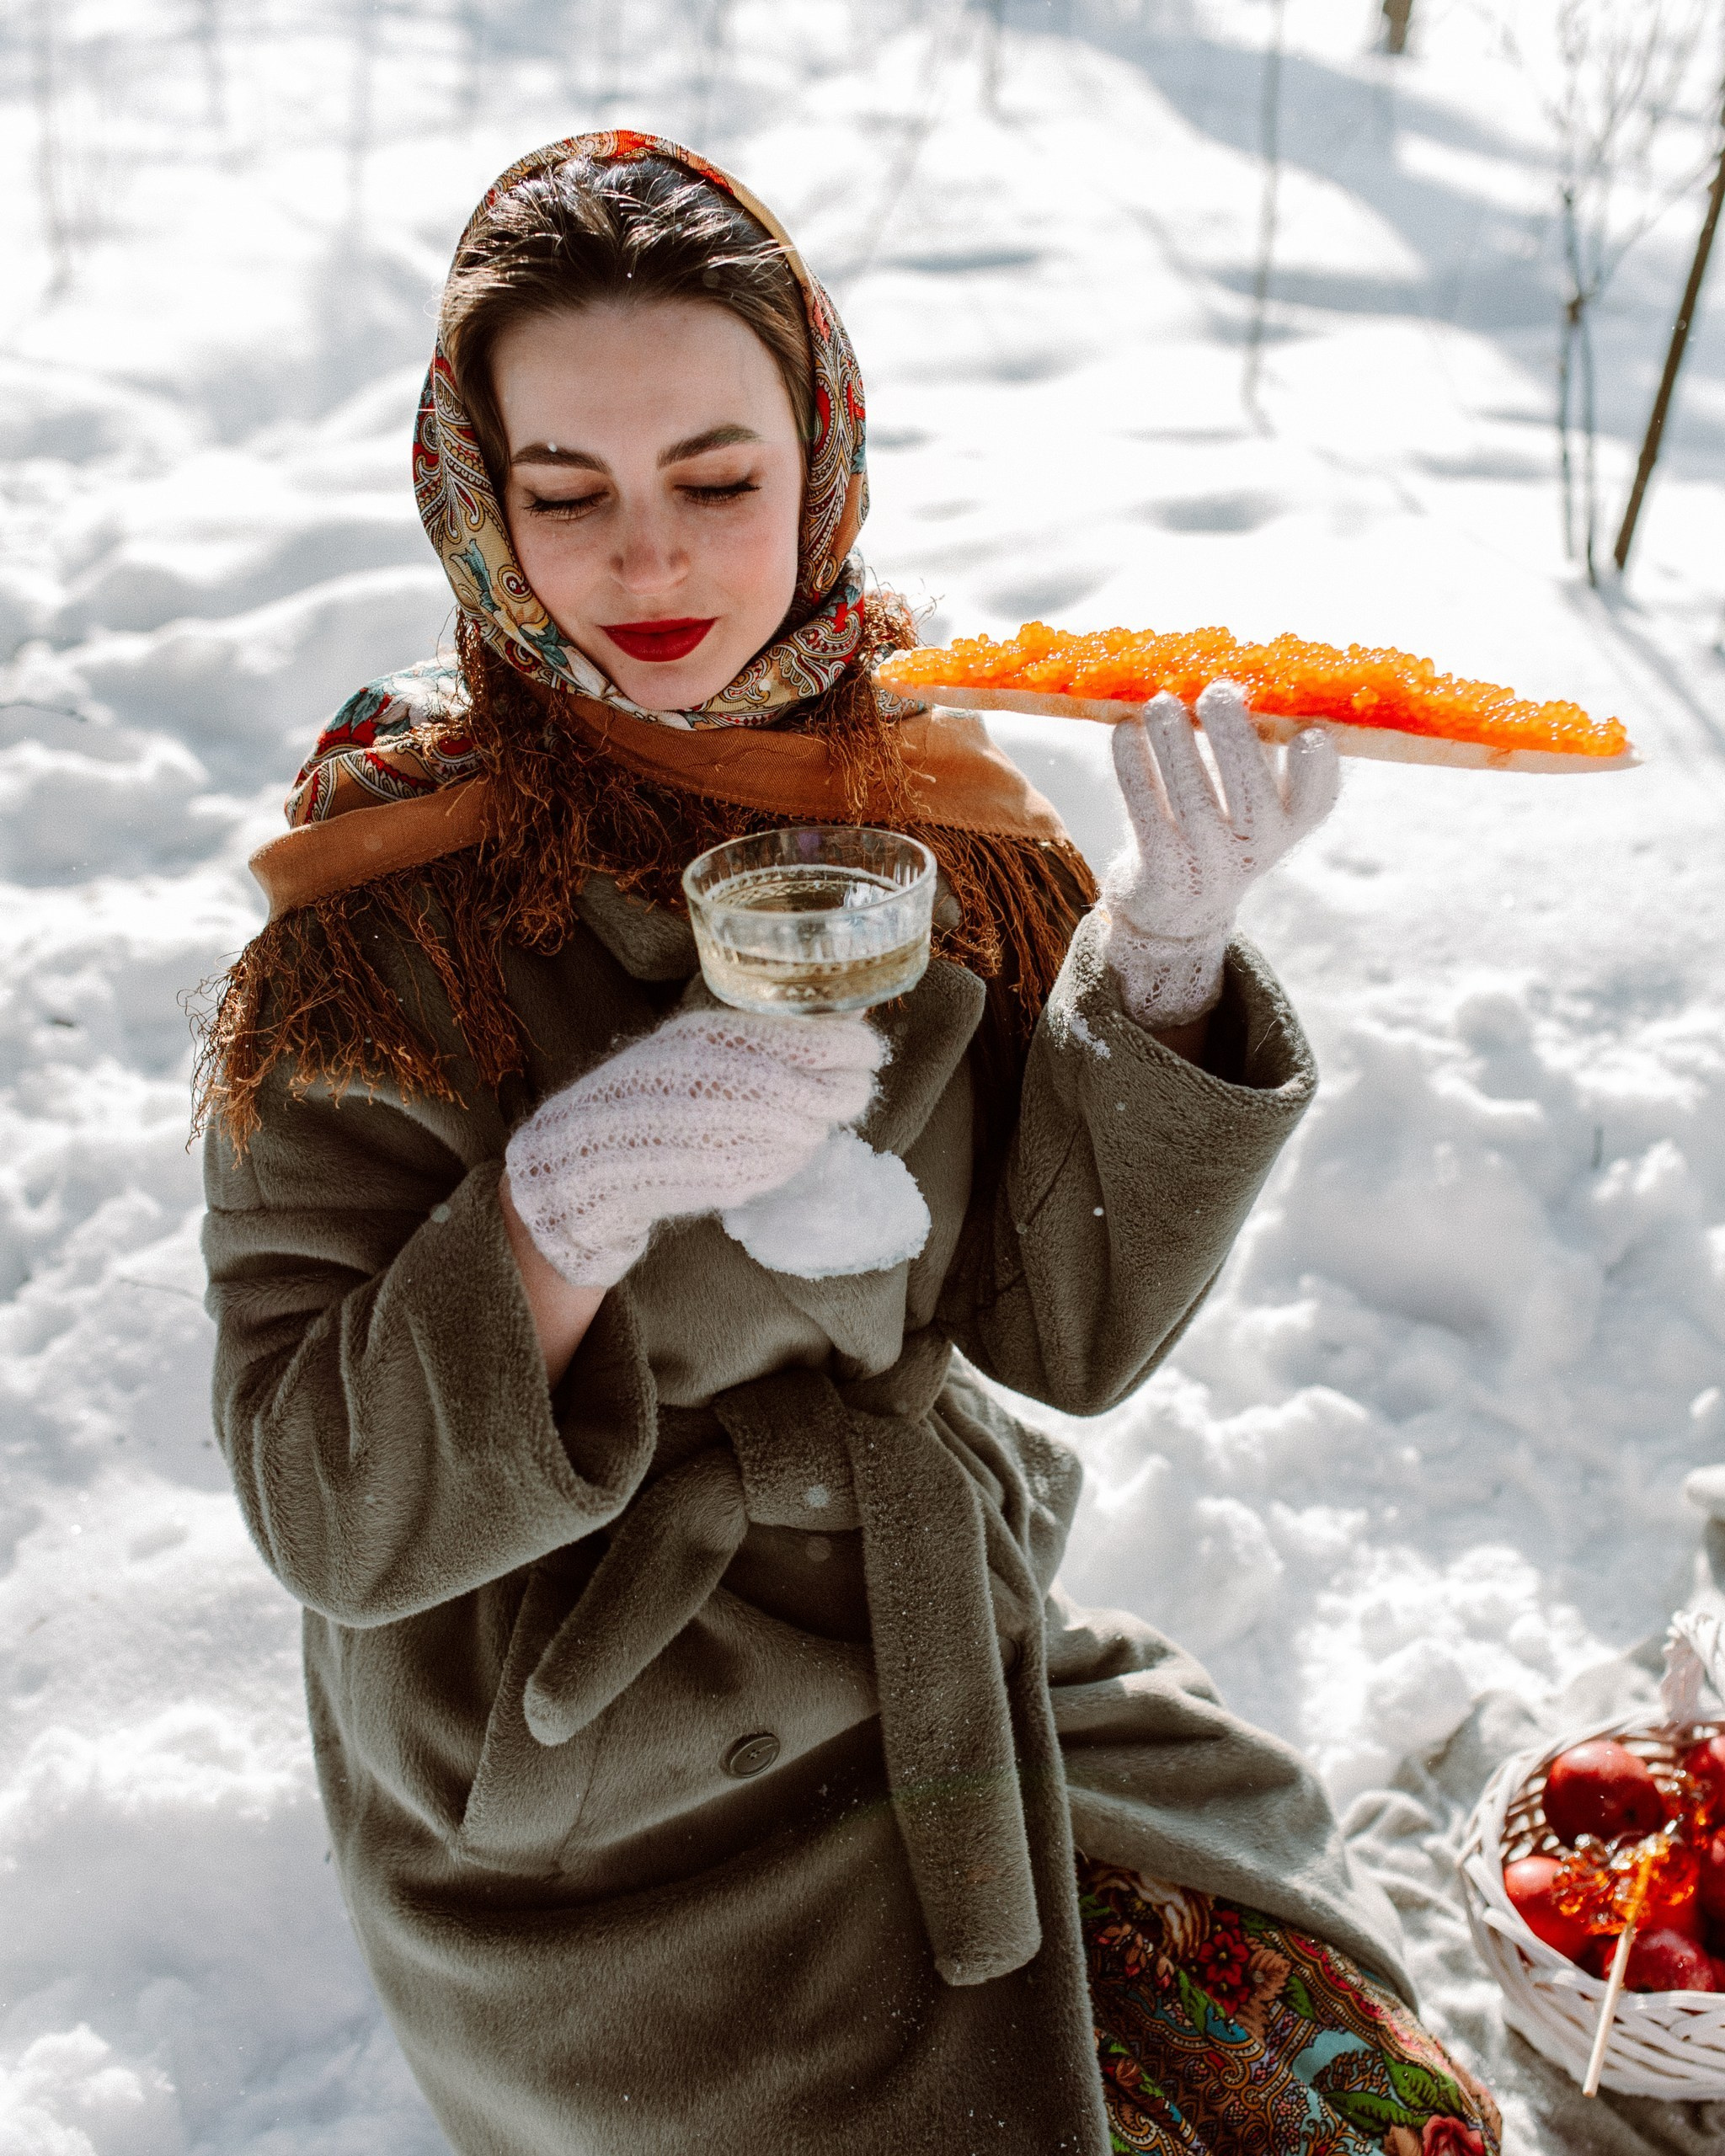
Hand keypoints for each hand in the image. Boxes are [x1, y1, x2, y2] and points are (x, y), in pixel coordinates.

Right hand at [504, 1007, 884, 1286]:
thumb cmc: (651, 1090)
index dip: (854, 1047)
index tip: (868, 1051)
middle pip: (823, 1090)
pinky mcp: (729, 1177)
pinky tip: (770, 1146)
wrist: (593, 1155)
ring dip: (815, 1125)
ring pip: (809, 1130)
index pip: (815, 1040)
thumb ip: (768, 1030)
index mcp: (715, 1036)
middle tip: (851, 1089)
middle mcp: (724, 1082)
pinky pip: (783, 1165)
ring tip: (798, 1117)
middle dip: (845, 1091)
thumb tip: (848, 1011)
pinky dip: (787, 1156)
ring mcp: (729, 1133)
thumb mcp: (702, 1040)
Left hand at [1102, 680, 1337, 1031]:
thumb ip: (1256, 748)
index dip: (1317, 771)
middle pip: (1251, 795)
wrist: (1178, 907)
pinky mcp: (1160, 867)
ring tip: (1161, 701)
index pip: (1315, 802)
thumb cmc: (1221, 827)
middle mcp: (1255, 849)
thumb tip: (1244, 671)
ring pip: (1192, 798)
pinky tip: (1126, 730)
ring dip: (1175, 743)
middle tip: (1217, 691)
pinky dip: (1133, 765)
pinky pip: (1145, 809)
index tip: (1310, 733)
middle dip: (1234, 738)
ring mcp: (1207, 862)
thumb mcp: (1252, 800)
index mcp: (1288, 826)